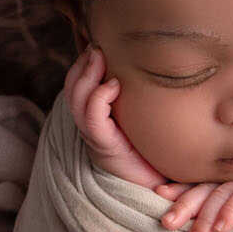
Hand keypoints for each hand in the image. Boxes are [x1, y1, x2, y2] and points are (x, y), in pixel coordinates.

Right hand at [66, 45, 168, 190]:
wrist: (160, 185)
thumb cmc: (156, 153)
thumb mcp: (146, 120)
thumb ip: (144, 97)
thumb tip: (158, 66)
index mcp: (98, 118)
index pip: (78, 86)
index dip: (82, 65)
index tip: (99, 46)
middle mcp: (91, 126)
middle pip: (72, 88)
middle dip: (82, 65)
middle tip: (98, 46)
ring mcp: (94, 137)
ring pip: (77, 99)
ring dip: (86, 75)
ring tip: (100, 57)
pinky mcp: (104, 147)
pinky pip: (92, 118)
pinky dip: (98, 98)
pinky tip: (113, 86)